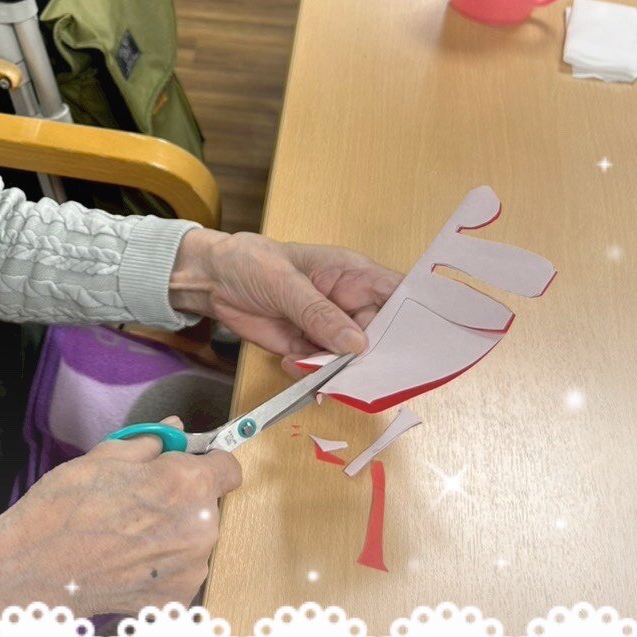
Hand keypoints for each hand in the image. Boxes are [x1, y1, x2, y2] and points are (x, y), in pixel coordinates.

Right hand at [0, 416, 240, 622]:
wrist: (35, 568)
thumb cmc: (65, 507)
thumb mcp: (104, 457)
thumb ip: (150, 443)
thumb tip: (174, 430)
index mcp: (187, 483)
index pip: (229, 468)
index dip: (208, 464)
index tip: (189, 467)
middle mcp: (201, 528)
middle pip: (209, 506)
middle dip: (183, 501)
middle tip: (141, 503)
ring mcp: (191, 569)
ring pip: (195, 541)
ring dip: (173, 536)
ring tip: (128, 536)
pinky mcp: (176, 599)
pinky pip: (180, 573)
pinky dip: (160, 568)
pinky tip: (127, 562)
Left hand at [168, 229, 402, 365]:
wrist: (211, 280)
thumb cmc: (251, 262)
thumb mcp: (285, 282)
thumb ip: (319, 313)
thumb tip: (357, 344)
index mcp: (353, 275)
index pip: (398, 295)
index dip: (417, 317)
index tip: (425, 344)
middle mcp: (348, 304)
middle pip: (381, 337)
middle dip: (376, 358)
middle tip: (366, 375)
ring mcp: (328, 328)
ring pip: (352, 360)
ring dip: (339, 371)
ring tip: (318, 369)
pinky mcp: (306, 347)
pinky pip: (321, 369)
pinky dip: (310, 373)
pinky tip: (290, 360)